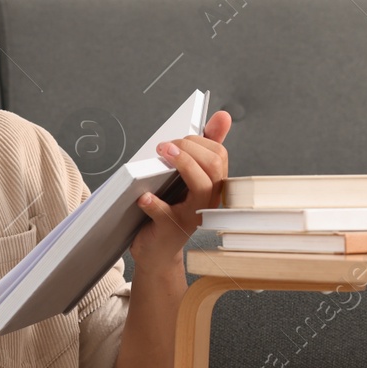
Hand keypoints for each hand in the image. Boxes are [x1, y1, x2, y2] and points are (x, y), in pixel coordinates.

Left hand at [129, 110, 230, 271]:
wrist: (157, 251)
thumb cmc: (170, 209)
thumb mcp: (186, 177)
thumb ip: (203, 147)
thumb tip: (223, 116)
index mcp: (212, 186)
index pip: (219, 154)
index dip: (199, 141)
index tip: (177, 140)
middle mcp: (207, 200)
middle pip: (214, 165)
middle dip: (189, 148)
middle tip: (165, 147)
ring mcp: (191, 216)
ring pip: (201, 186)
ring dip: (182, 164)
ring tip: (161, 155)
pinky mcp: (171, 229)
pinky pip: (167, 214)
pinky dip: (154, 203)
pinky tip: (143, 196)